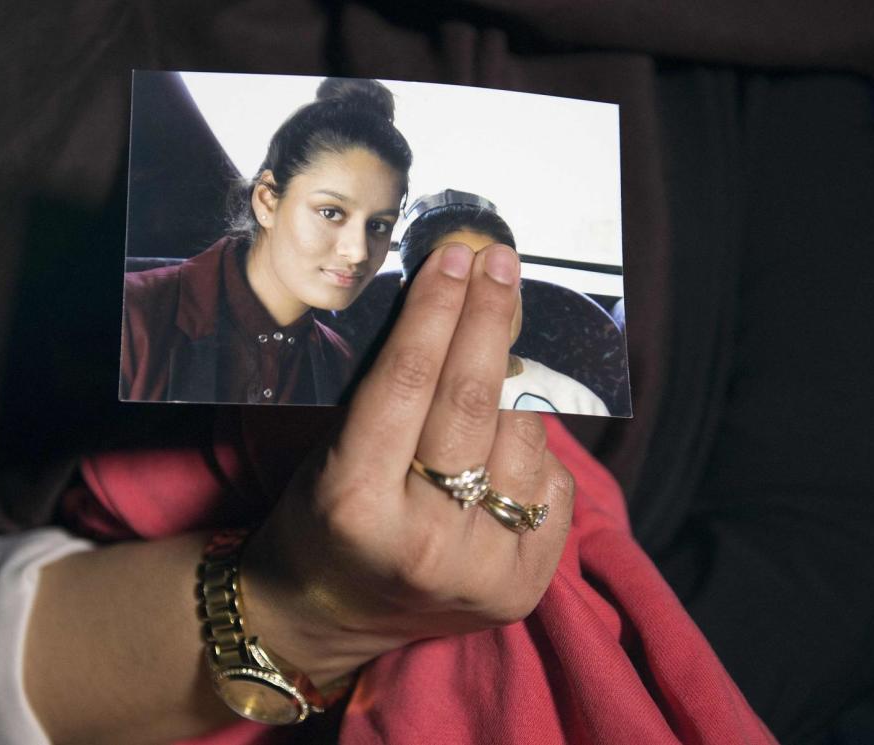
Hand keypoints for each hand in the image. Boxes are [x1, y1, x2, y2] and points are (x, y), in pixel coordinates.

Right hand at [240, 242, 574, 683]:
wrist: (327, 615)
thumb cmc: (320, 517)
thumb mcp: (329, 450)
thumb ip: (390, 391)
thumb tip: (457, 302)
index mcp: (354, 502)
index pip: (409, 380)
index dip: (438, 309)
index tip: (457, 257)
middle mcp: (421, 541)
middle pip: (474, 401)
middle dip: (491, 317)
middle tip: (501, 263)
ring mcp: (479, 571)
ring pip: (524, 436)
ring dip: (518, 379)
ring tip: (499, 349)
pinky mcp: (521, 589)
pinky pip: (553, 484)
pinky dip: (534, 446)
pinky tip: (509, 430)